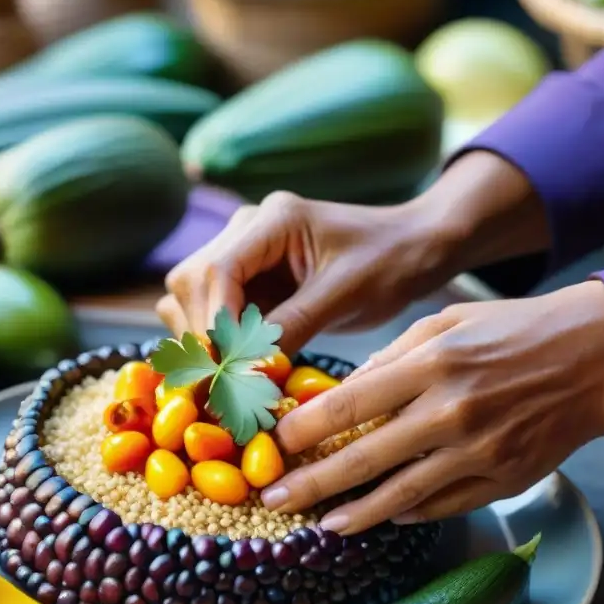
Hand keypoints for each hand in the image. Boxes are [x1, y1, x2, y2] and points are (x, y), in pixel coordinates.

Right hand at [157, 191, 455, 354]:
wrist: (412, 250)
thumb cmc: (390, 263)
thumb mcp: (346, 295)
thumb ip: (294, 324)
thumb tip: (246, 369)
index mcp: (274, 220)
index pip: (217, 270)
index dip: (213, 323)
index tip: (223, 369)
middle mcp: (247, 230)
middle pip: (192, 282)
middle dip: (204, 335)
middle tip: (224, 384)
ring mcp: (243, 254)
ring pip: (191, 298)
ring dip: (205, 341)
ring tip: (232, 380)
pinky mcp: (248, 280)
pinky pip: (212, 312)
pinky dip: (217, 342)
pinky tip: (239, 370)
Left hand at [261, 281, 603, 533]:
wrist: (595, 357)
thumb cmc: (513, 330)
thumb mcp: (446, 322)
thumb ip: (392, 356)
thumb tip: (346, 389)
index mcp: (431, 364)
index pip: (349, 404)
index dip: (303, 430)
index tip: (273, 445)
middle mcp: (450, 412)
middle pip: (363, 458)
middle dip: (310, 483)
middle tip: (272, 500)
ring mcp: (478, 452)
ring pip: (401, 495)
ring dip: (355, 514)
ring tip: (321, 525)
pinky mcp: (504, 479)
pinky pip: (445, 505)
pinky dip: (409, 514)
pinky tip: (382, 518)